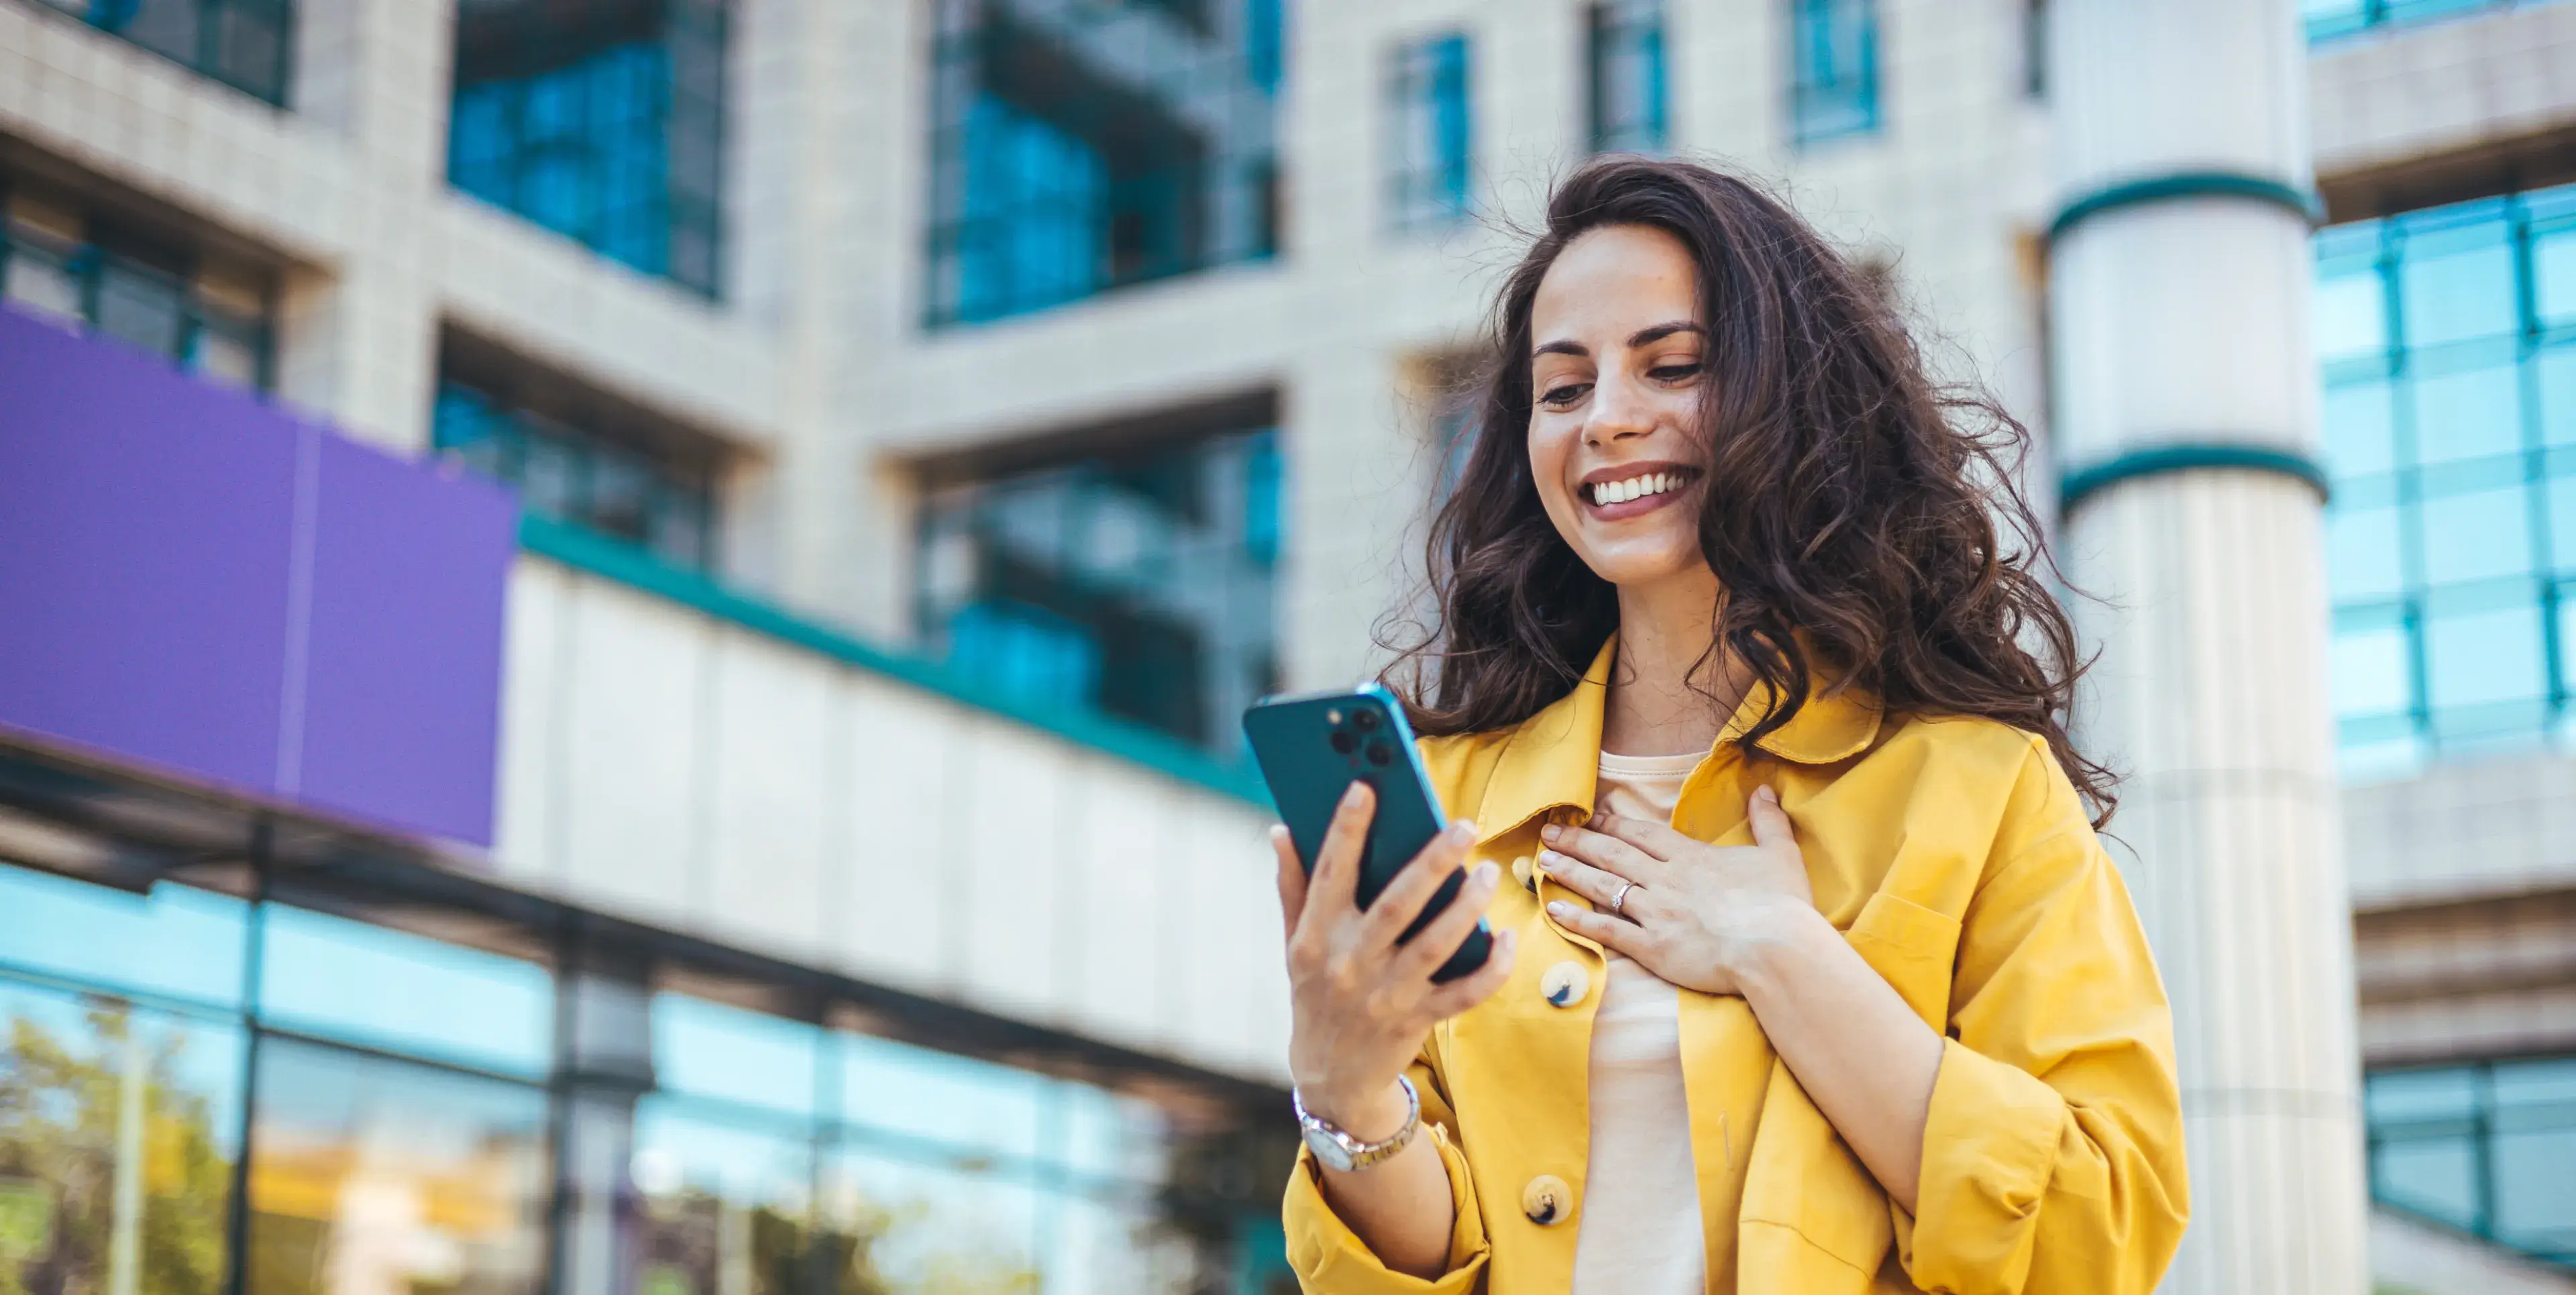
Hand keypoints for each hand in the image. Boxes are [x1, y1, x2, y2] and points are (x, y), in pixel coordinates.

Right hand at [1275, 781, 1518, 1138]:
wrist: (1331, 1078)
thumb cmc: (1315, 994)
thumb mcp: (1293, 944)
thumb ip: (1292, 887)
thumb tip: (1281, 830)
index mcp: (1315, 937)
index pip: (1331, 873)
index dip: (1346, 829)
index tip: (1365, 787)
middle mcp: (1349, 964)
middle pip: (1396, 904)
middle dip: (1431, 863)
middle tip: (1462, 826)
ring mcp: (1386, 995)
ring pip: (1436, 945)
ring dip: (1467, 907)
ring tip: (1488, 873)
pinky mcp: (1419, 1021)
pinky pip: (1464, 992)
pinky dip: (1491, 966)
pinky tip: (1508, 937)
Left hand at [1536, 784, 1822, 994]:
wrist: (1777, 950)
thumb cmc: (1783, 905)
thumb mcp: (1780, 855)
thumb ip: (1768, 821)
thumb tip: (1765, 788)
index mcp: (1692, 858)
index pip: (1642, 834)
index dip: (1613, 823)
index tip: (1590, 815)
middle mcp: (1666, 880)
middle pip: (1613, 855)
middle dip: (1579, 841)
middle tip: (1549, 831)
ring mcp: (1656, 913)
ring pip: (1603, 886)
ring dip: (1571, 871)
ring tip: (1543, 860)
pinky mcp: (1652, 948)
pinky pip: (1606, 930)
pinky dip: (1578, 920)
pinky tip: (1553, 909)